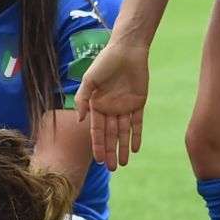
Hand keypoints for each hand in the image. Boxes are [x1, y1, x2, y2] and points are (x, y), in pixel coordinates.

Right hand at [73, 37, 147, 169]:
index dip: (98, 145)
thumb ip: (83, 99)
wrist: (127, 51)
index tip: (98, 160)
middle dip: (110, 151)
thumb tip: (80, 120)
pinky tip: (136, 149)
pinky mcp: (139, 103)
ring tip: (123, 163)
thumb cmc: (105, 63)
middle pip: (110, 135)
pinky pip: (137, 123)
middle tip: (111, 169)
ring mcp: (124, 107)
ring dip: (123, 148)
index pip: (97, 130)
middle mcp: (109, 109)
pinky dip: (136, 136)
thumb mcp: (90, 81)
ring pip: (123, 132)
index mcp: (96, 105)